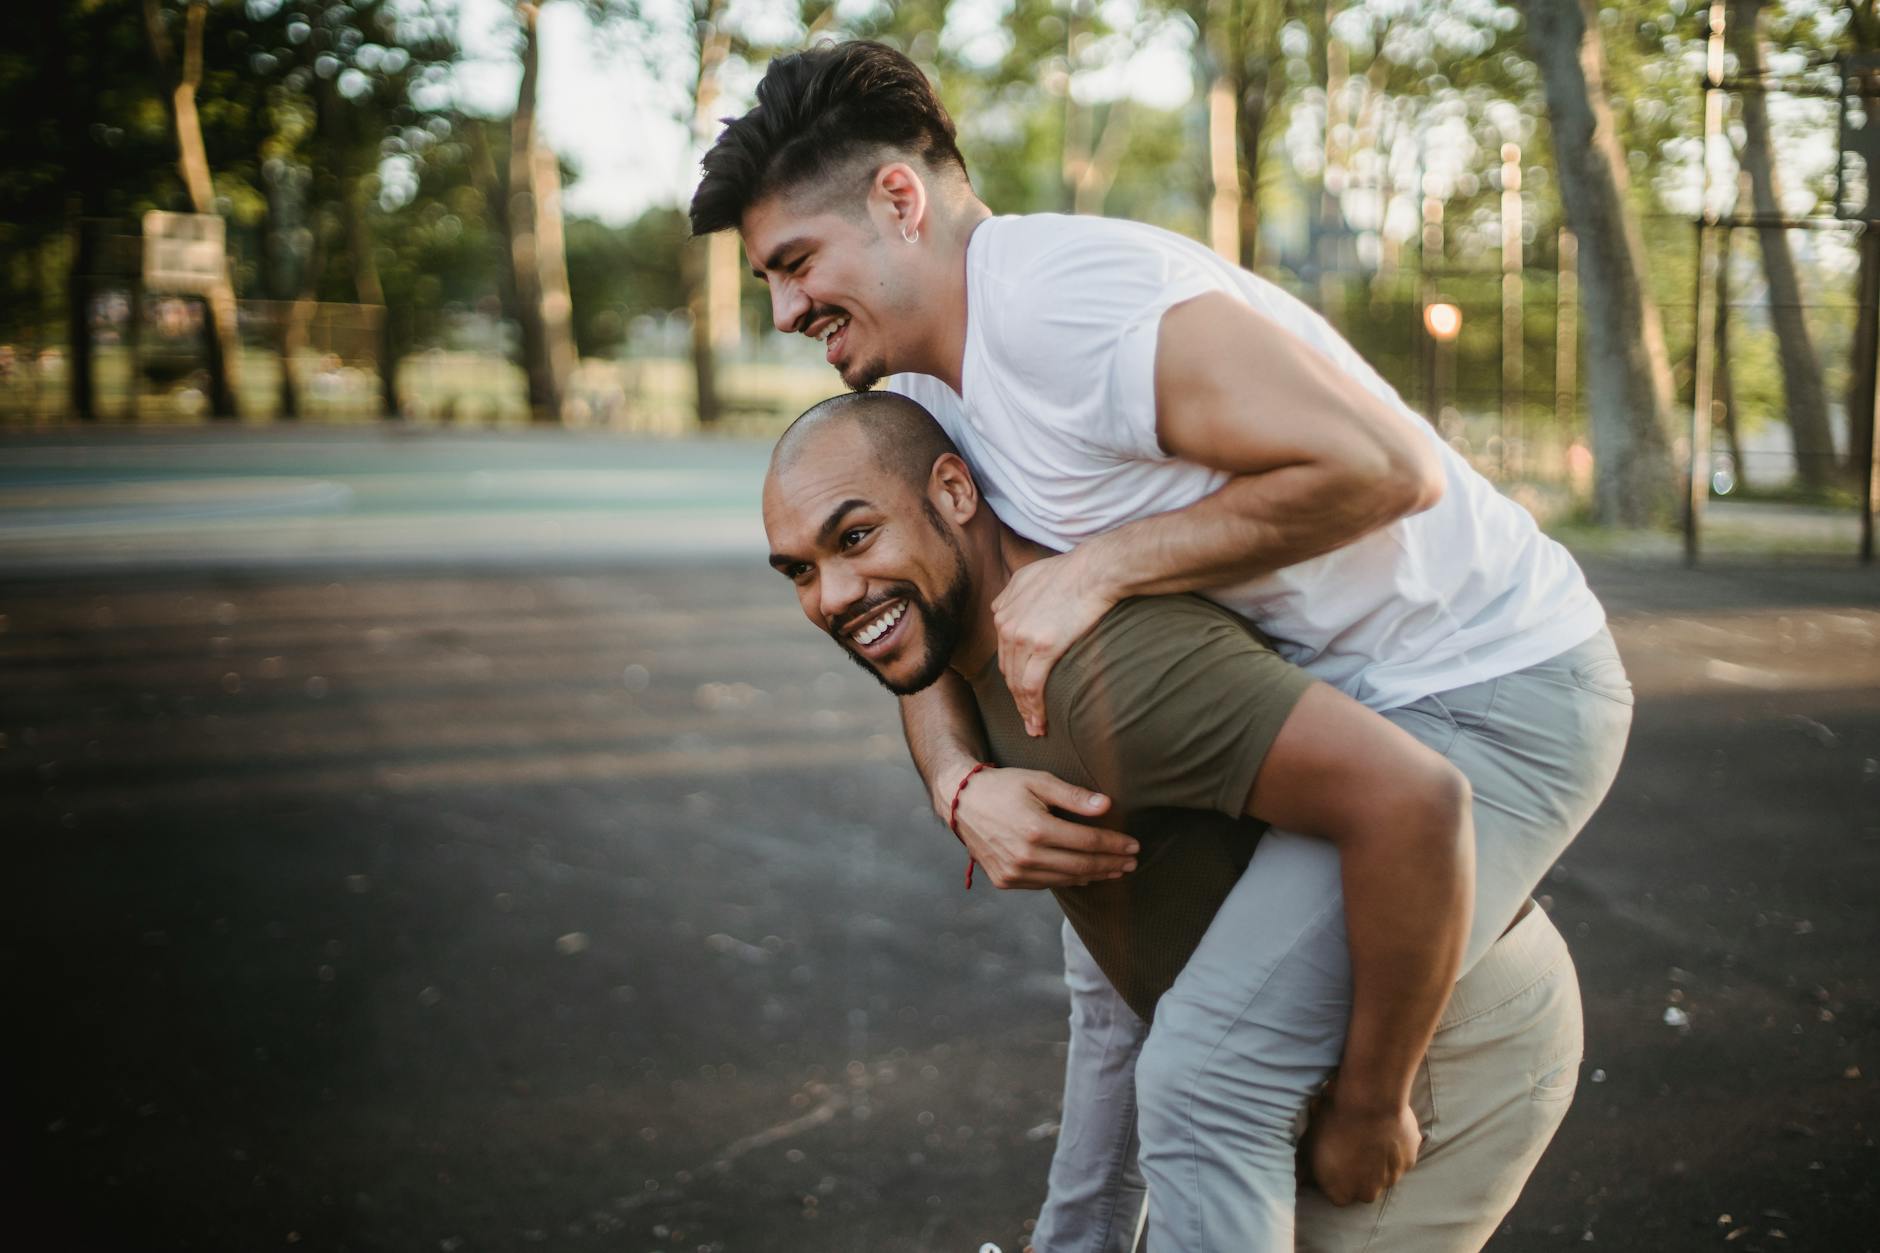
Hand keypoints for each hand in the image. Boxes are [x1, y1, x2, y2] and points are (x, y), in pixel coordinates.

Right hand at [946, 764, 1137, 889]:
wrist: (960, 802)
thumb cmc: (1002, 786)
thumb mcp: (1038, 781)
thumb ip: (1073, 796)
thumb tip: (1106, 806)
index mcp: (1036, 829)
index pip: (1088, 842)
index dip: (1114, 845)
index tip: (1133, 845)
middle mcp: (1025, 856)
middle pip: (1081, 865)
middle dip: (1111, 864)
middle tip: (1132, 862)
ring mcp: (1014, 872)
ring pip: (1065, 879)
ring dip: (1094, 875)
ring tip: (1114, 870)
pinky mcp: (1005, 880)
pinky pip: (1045, 884)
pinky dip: (1068, 879)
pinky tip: (1083, 874)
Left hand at [990, 551, 1116, 736]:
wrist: (1095, 570)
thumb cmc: (1072, 571)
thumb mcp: (1029, 575)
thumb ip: (1011, 594)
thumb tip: (1002, 607)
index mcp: (1003, 610)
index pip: (1004, 652)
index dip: (1012, 675)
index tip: (1020, 692)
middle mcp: (1006, 624)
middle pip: (1008, 671)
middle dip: (1015, 698)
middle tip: (1026, 718)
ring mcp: (1022, 636)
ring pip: (1017, 683)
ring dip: (1025, 709)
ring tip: (1034, 727)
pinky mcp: (1042, 648)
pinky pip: (1032, 686)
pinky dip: (1033, 708)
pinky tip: (1039, 723)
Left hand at [1298, 1085, 1421, 1206]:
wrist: (1369, 1100)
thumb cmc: (1333, 1119)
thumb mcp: (1309, 1141)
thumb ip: (1306, 1163)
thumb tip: (1300, 1175)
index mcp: (1340, 1193)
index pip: (1336, 1191)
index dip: (1334, 1172)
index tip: (1333, 1155)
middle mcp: (1366, 1193)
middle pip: (1362, 1186)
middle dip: (1358, 1169)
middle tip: (1353, 1142)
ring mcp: (1391, 1179)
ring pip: (1383, 1173)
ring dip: (1378, 1158)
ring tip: (1370, 1130)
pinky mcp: (1409, 1161)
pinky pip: (1400, 1156)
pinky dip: (1395, 1145)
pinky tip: (1386, 1125)